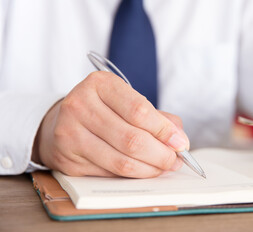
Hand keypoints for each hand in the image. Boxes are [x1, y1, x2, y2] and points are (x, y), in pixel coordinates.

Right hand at [32, 71, 187, 177]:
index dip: (164, 130)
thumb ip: (156, 117)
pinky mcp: (67, 159)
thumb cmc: (104, 110)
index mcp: (99, 84)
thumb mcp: (127, 101)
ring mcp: (69, 133)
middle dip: (161, 154)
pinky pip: (109, 173)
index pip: (138, 110)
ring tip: (163, 167)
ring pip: (121, 161)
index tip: (180, 143)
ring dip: (150, 169)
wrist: (63, 122)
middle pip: (132, 139)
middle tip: (175, 160)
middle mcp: (80, 105)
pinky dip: (132, 175)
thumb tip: (179, 140)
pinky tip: (142, 170)